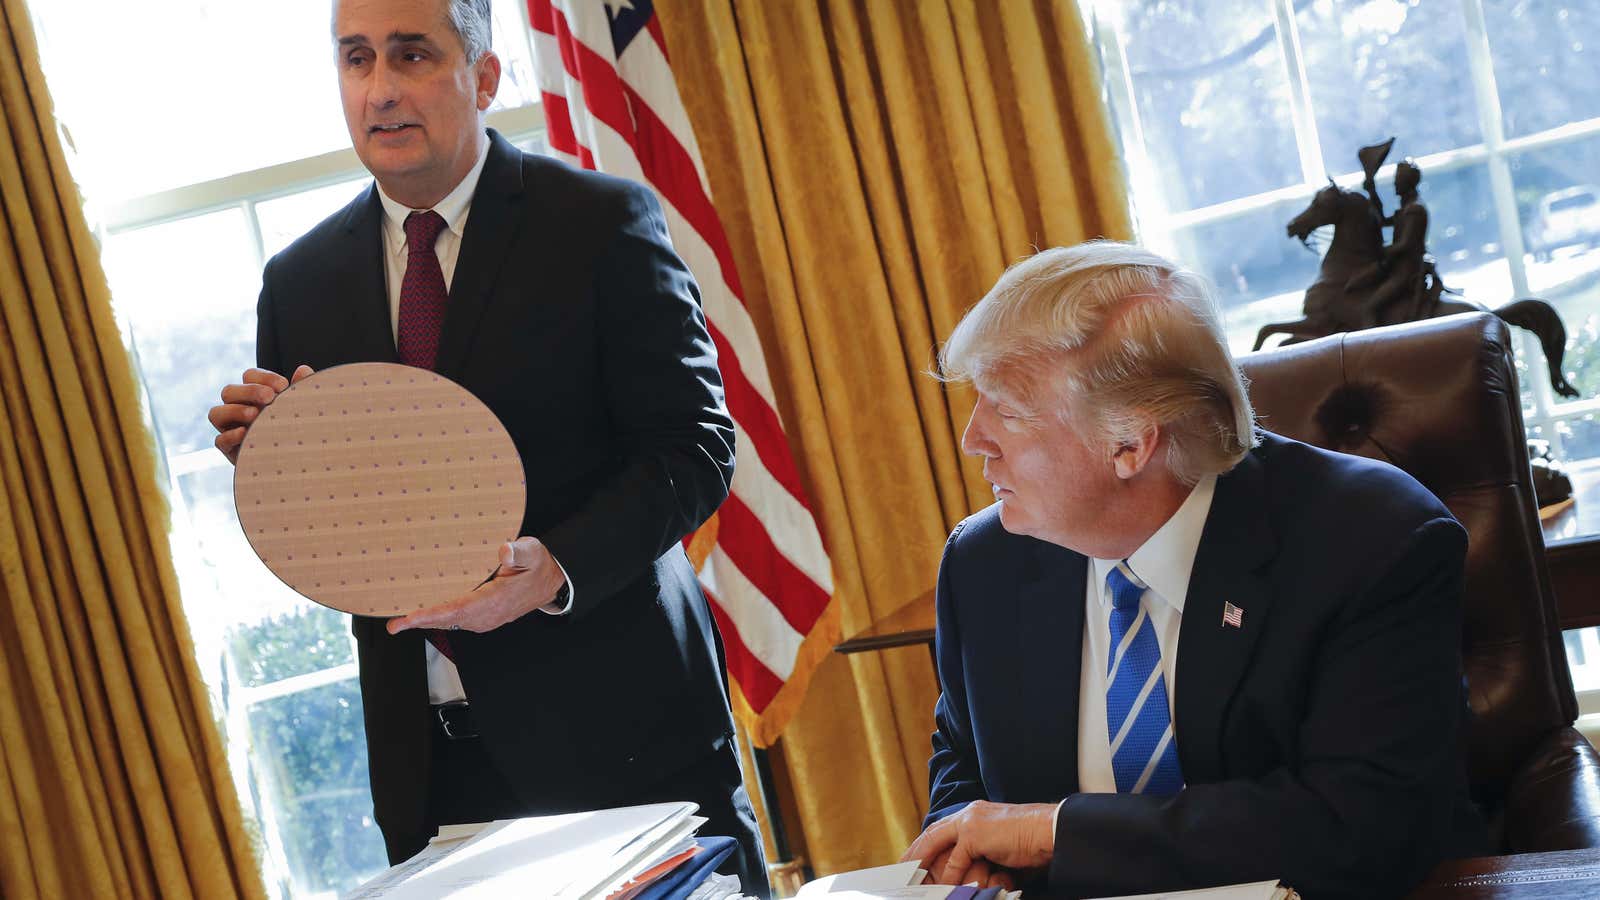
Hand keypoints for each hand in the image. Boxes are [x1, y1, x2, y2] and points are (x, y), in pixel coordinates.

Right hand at [208, 365, 313, 463]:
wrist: (296, 461)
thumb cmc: (297, 428)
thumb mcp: (300, 407)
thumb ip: (302, 388)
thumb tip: (303, 370)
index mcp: (254, 395)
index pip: (249, 376)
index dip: (264, 377)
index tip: (284, 385)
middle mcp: (238, 408)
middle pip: (229, 391)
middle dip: (249, 391)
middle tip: (270, 397)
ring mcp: (231, 429)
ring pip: (216, 413)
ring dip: (235, 411)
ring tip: (255, 415)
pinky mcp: (230, 450)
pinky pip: (220, 440)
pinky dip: (230, 435)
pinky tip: (246, 433)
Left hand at [386, 537, 566, 633]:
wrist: (551, 583)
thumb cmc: (538, 566)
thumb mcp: (534, 552)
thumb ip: (519, 551)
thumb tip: (503, 551)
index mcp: (497, 600)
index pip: (459, 609)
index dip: (432, 615)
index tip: (410, 619)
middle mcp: (487, 615)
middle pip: (448, 620)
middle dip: (420, 622)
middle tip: (394, 624)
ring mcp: (484, 619)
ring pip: (450, 622)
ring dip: (426, 621)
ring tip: (401, 621)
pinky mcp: (481, 617)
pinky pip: (454, 619)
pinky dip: (436, 617)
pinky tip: (422, 613)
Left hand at [901, 801, 1054, 885]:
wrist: (1048, 830)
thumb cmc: (1032, 840)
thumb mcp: (1002, 846)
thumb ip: (984, 854)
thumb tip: (972, 873)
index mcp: (976, 813)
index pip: (944, 828)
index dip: (928, 843)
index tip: (916, 856)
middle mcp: (970, 813)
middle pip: (933, 832)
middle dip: (916, 849)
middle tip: (901, 865)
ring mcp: (971, 821)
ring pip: (936, 841)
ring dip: (923, 859)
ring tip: (911, 875)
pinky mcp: (975, 834)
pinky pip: (956, 859)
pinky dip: (951, 874)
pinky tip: (947, 885)